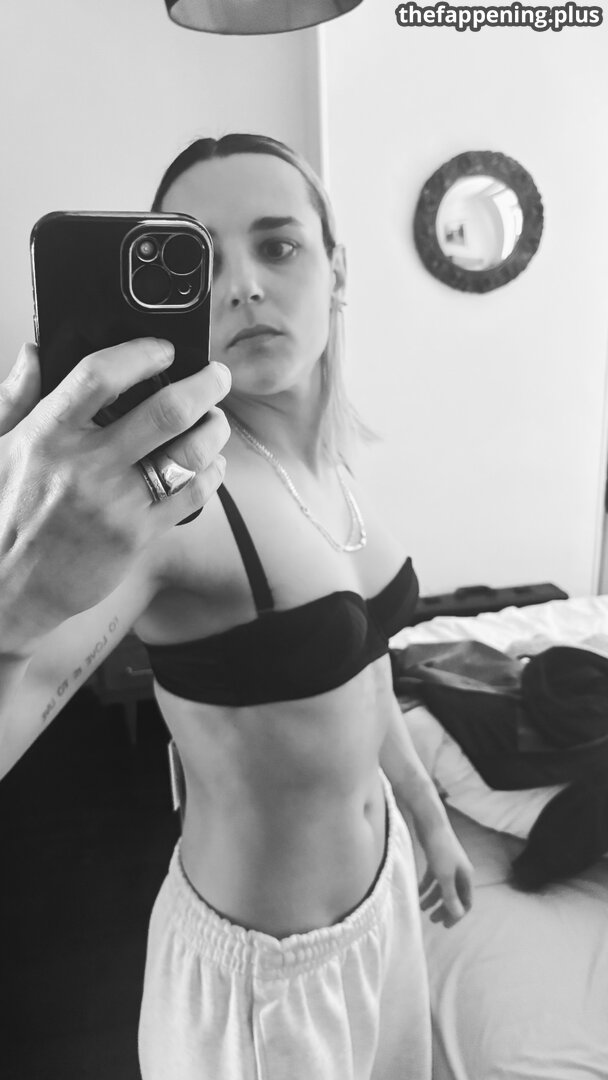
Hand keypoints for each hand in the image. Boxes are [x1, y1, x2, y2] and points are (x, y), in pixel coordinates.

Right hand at [0, 340, 230, 652]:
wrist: (6, 587)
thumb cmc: (2, 516)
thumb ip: (17, 395)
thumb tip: (35, 350)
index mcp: (48, 435)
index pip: (100, 375)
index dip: (141, 352)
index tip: (162, 348)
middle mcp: (86, 465)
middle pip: (166, 410)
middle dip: (205, 385)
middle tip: (218, 376)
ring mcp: (116, 502)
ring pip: (189, 452)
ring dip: (215, 428)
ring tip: (216, 420)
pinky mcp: (137, 535)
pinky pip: (192, 496)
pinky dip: (211, 473)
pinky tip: (210, 464)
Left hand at [418, 825, 473, 928]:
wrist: (430, 823)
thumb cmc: (439, 849)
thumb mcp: (444, 876)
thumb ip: (450, 896)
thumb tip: (457, 915)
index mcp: (466, 876)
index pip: (466, 902)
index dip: (456, 915)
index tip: (444, 925)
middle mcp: (459, 871)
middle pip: (454, 895)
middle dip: (444, 908)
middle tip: (432, 920)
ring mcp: (448, 864)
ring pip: (442, 887)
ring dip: (433, 898)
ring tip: (421, 908)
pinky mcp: (436, 858)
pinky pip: (432, 878)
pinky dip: (426, 886)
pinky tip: (417, 893)